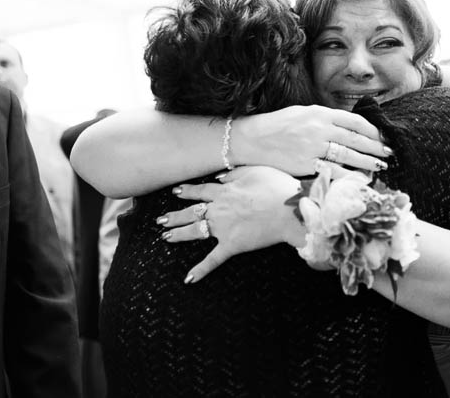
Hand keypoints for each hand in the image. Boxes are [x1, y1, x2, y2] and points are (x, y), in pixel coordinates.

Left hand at [158, 166, 304, 281]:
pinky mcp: (232, 245)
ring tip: (166, 237)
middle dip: (175, 215)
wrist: (288, 209)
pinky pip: (213, 259)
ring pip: (195, 231)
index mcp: (225, 192)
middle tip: (160, 219)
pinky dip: (200, 270)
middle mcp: (219, 209)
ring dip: (179, 234)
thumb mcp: (255, 170)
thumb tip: (220, 177)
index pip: (201, 191)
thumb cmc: (277, 187)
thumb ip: (235, 173)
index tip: (176, 192)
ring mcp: (223, 228)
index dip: (187, 191)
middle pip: (191, 211)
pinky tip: (188, 278)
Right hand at [235, 105, 392, 175]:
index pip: (354, 121)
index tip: (382, 137)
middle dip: (376, 147)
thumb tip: (351, 127)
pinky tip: (359, 178)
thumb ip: (327, 119)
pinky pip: (333, 171)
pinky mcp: (306, 165)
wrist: (253, 138)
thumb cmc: (280, 125)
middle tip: (389, 154)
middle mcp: (319, 129)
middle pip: (356, 139)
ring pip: (348, 156)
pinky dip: (349, 175)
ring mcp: (313, 148)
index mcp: (320, 113)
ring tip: (380, 166)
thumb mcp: (304, 113)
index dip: (372, 130)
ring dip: (368, 162)